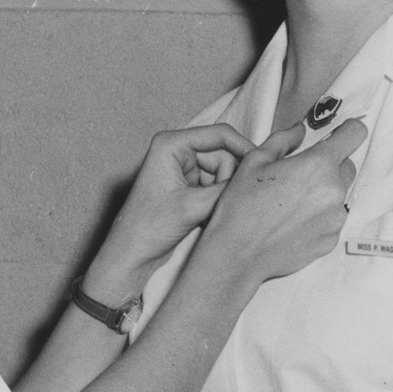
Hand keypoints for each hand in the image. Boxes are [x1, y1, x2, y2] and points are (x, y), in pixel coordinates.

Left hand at [85, 122, 256, 301]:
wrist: (131, 257)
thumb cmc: (148, 228)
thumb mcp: (194, 206)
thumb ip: (227, 189)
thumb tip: (255, 179)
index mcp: (171, 144)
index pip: (220, 134)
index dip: (244, 149)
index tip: (261, 168)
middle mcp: (177, 151)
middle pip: (224, 154)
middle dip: (229, 179)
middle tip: (223, 203)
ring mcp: (183, 169)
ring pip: (223, 172)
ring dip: (223, 192)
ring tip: (209, 213)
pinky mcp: (188, 187)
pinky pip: (216, 186)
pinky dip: (218, 200)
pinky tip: (207, 216)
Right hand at [198, 118, 364, 286]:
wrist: (238, 253)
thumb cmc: (242, 206)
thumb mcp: (255, 161)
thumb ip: (283, 140)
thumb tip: (300, 130)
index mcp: (318, 165)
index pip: (355, 134)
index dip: (347, 131)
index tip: (337, 135)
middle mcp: (335, 191)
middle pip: (347, 165)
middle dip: (329, 165)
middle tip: (300, 174)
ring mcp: (336, 218)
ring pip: (340, 194)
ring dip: (324, 192)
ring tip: (292, 202)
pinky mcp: (331, 239)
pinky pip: (332, 219)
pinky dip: (319, 216)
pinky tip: (293, 221)